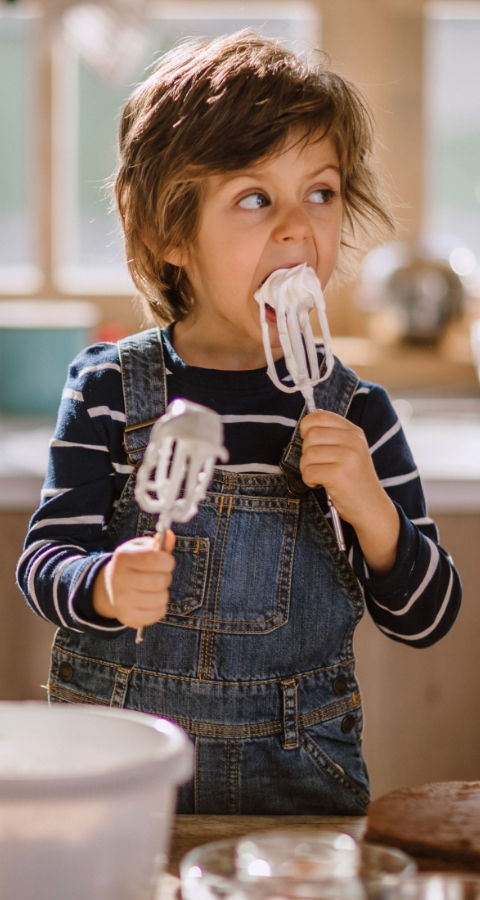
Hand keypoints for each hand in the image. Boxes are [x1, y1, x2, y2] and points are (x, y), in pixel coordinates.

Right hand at [93, 530, 175, 628]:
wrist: (110, 588)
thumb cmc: (131, 564)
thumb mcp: (141, 548)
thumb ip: (159, 543)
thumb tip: (169, 536)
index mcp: (123, 557)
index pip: (155, 559)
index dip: (167, 560)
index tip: (165, 561)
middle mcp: (120, 579)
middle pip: (161, 580)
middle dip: (166, 576)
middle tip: (158, 575)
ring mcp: (122, 601)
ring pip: (162, 598)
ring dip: (163, 592)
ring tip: (153, 588)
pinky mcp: (129, 618)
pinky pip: (159, 613)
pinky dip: (159, 607)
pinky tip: (150, 600)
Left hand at [299, 411, 399, 571]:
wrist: (372, 507)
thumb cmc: (355, 480)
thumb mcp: (350, 451)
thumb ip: (333, 434)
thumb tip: (310, 420)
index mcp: (354, 432)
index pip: (321, 416)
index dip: (307, 427)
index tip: (309, 441)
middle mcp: (352, 441)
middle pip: (311, 435)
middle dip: (307, 452)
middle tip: (319, 465)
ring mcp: (347, 457)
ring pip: (307, 454)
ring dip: (307, 469)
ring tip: (321, 476)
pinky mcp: (338, 474)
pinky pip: (308, 471)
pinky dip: (309, 480)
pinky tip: (321, 484)